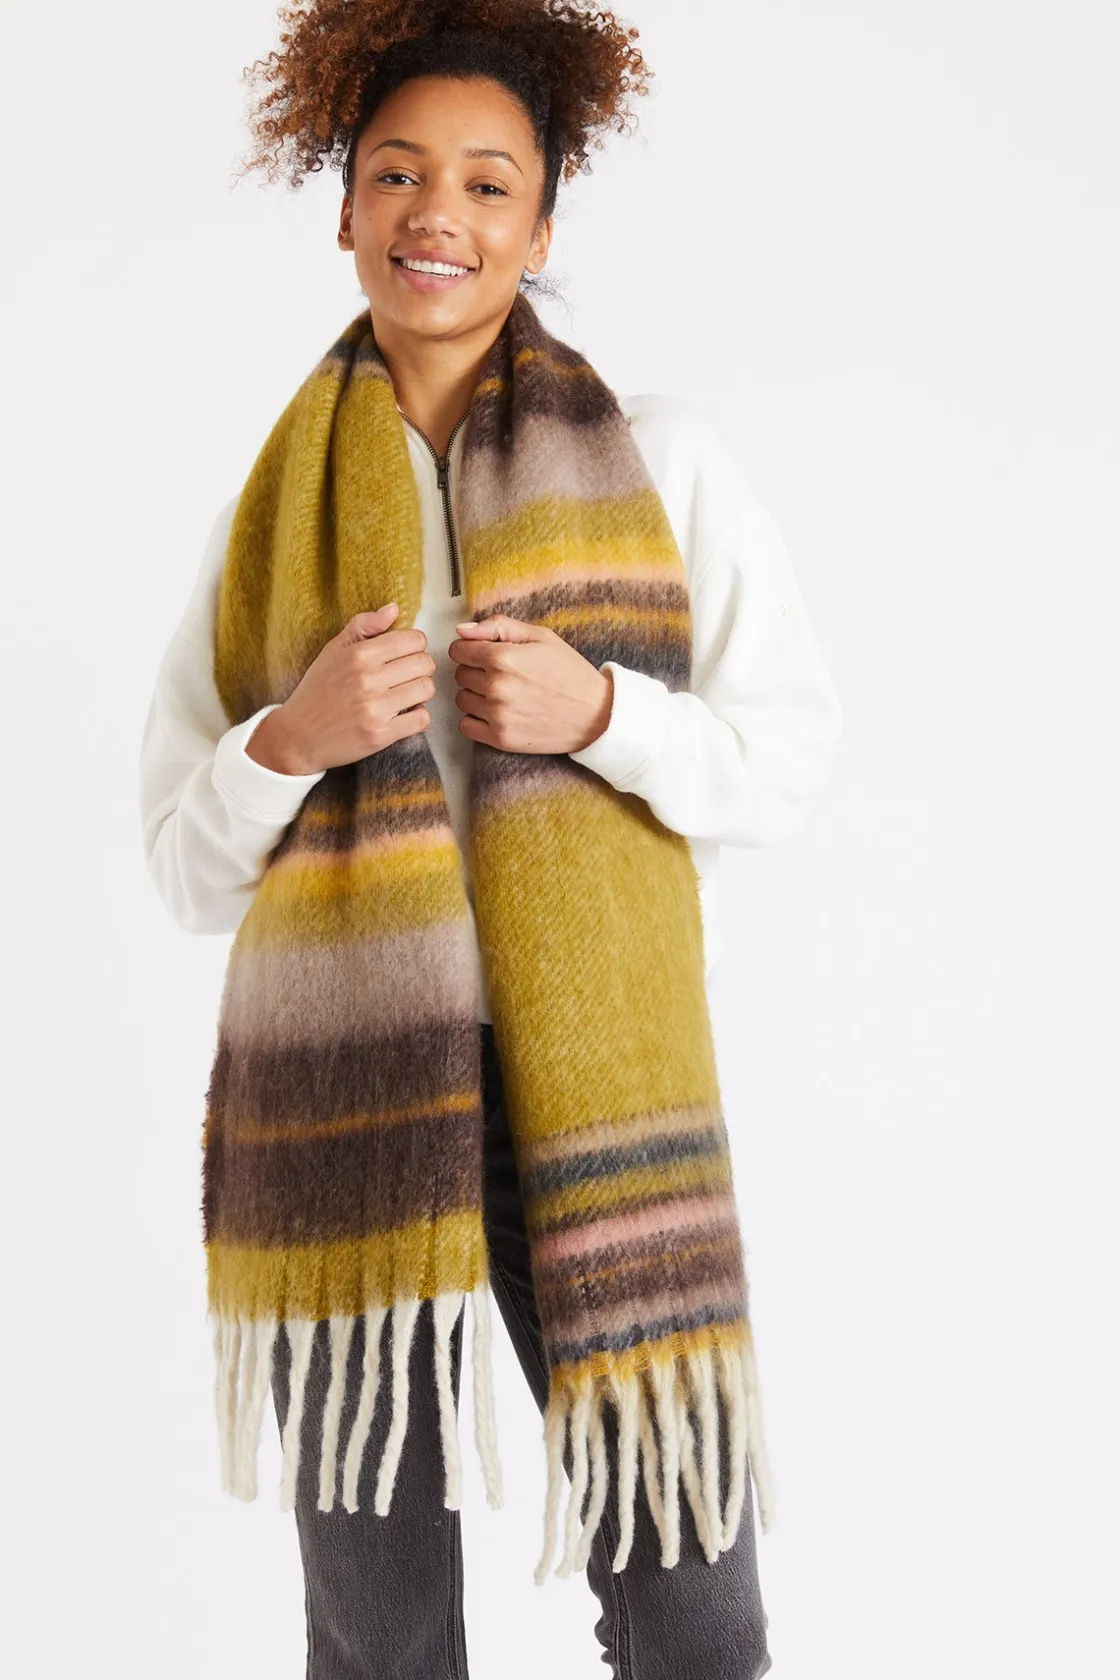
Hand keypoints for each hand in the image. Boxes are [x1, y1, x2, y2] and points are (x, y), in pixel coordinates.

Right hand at [245, 603, 435, 773]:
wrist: (298, 737)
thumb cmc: (316, 692)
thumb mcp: (332, 651)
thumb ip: (363, 626)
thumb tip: (393, 609)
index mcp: (358, 655)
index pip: (414, 640)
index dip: (415, 645)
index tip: (406, 654)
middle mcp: (368, 679)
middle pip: (424, 663)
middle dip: (421, 668)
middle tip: (407, 675)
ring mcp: (375, 708)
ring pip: (426, 689)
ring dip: (421, 692)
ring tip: (406, 694)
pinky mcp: (381, 735)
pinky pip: (422, 718)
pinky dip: (418, 716)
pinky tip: (404, 714)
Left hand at [449, 614, 613, 753]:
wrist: (596, 714)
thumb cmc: (569, 672)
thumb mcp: (540, 637)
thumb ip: (498, 627)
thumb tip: (462, 630)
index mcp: (503, 657)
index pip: (458, 650)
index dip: (471, 649)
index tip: (485, 654)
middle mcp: (496, 687)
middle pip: (460, 674)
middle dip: (475, 671)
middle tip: (503, 674)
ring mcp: (497, 715)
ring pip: (462, 699)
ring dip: (476, 695)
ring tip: (502, 694)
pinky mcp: (501, 739)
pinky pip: (466, 726)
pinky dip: (476, 719)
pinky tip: (496, 713)